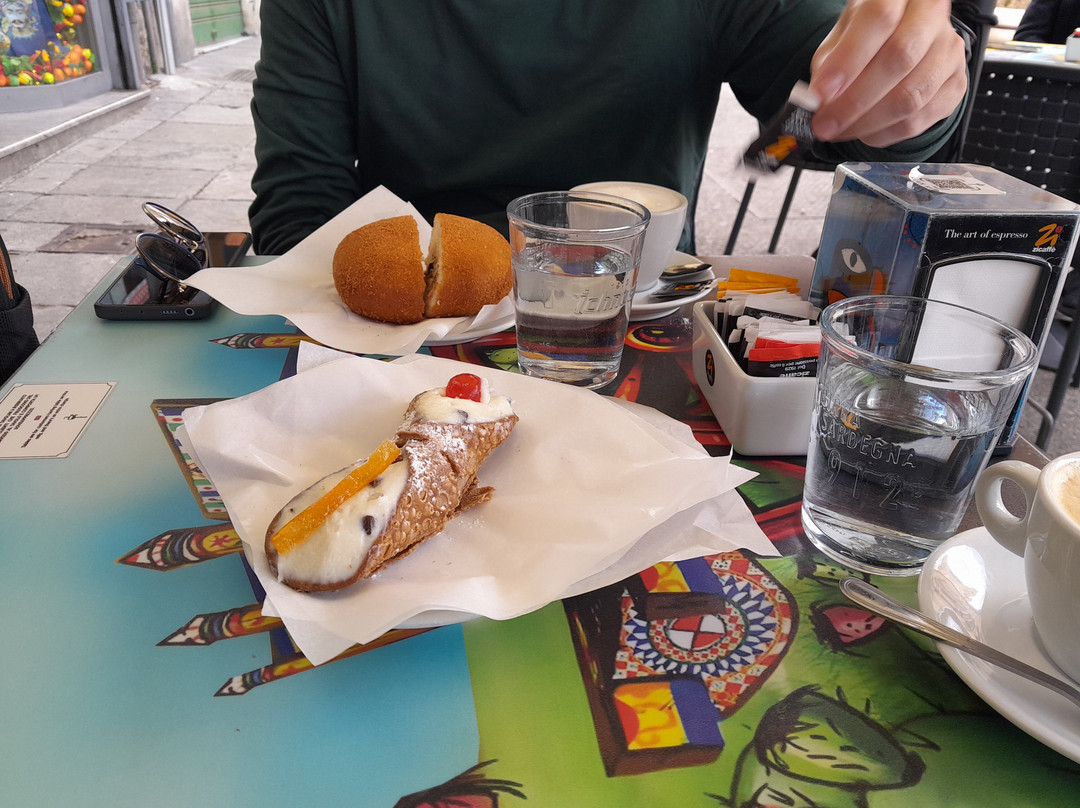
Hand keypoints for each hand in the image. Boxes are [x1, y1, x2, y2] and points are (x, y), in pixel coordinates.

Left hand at [808, 0, 967, 146]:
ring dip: (868, 123)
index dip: (848, 59)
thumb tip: (818, 98)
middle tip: (825, 124)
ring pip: (911, 95)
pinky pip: (920, 119)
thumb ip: (829, 63)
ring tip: (841, 130)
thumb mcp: (842, 37)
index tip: (822, 92)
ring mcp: (949, 51)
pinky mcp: (955, 85)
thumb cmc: (869, 37)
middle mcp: (932, 17)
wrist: (904, 39)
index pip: (879, 19)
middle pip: (899, 59)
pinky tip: (865, 132)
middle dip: (855, 101)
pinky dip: (885, 134)